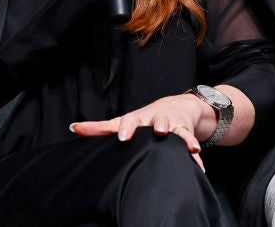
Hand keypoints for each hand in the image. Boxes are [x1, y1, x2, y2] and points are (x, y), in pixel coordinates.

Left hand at [68, 94, 207, 171]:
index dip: (127, 129)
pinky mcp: (186, 132)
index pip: (130, 121)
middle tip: (160, 132)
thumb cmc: (143, 119)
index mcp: (138, 118)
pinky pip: (192, 144)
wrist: (175, 107)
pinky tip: (199, 167)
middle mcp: (156, 120)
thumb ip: (100, 128)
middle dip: (161, 125)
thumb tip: (75, 128)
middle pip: (159, 120)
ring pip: (179, 131)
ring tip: (189, 148)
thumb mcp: (123, 121)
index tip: (123, 138)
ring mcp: (174, 125)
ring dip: (183, 137)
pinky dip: (196, 156)